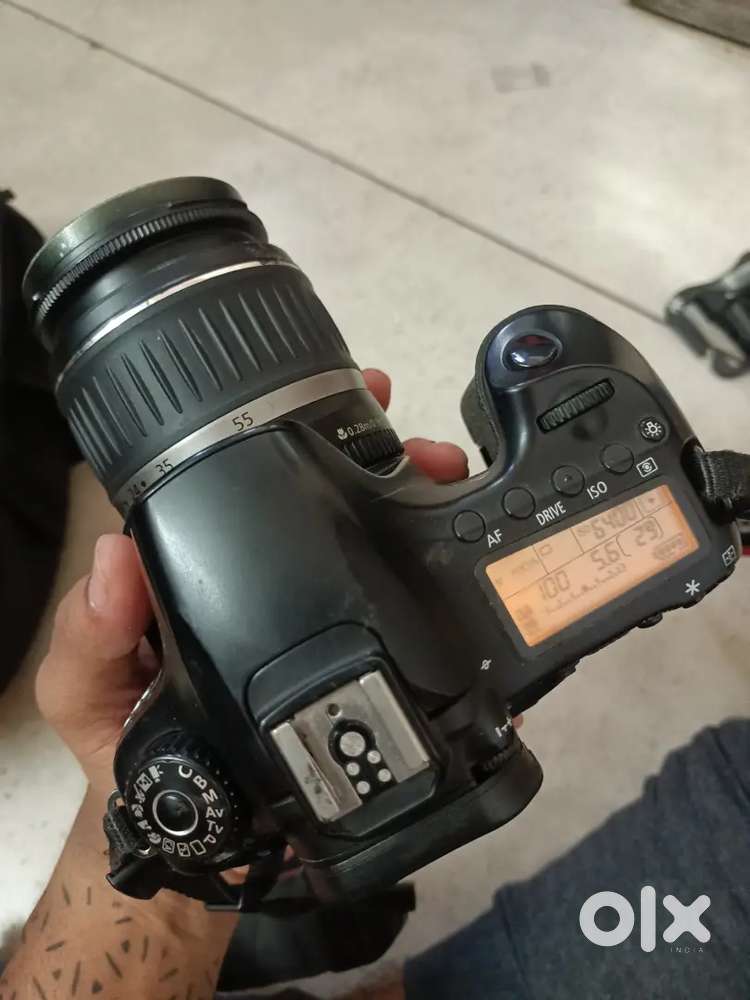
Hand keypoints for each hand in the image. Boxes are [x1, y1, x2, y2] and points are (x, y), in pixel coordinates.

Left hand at [35, 369, 469, 801]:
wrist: (203, 838)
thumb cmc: (130, 755)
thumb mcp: (84, 692)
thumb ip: (85, 638)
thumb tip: (116, 557)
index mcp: (204, 566)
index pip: (242, 478)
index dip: (287, 430)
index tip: (341, 399)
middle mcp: (270, 579)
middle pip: (328, 497)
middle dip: (385, 457)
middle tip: (426, 449)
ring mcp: (320, 618)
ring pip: (375, 543)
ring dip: (420, 505)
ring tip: (451, 484)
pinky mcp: (360, 660)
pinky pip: (403, 612)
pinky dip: (443, 585)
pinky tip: (471, 563)